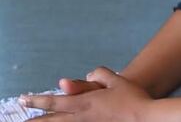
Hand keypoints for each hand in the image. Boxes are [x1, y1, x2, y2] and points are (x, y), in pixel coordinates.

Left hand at [22, 67, 152, 121]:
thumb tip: (89, 74)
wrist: (146, 117)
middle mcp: (83, 116)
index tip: (24, 98)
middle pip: (52, 120)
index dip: (37, 100)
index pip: (55, 101)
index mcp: (85, 102)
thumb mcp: (117, 80)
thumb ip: (100, 75)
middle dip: (35, 121)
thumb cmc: (132, 98)